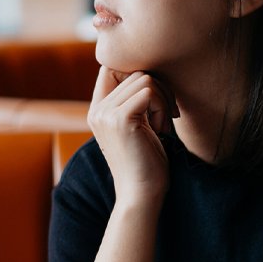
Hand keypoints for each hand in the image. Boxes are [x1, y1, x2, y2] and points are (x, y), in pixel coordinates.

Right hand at [88, 67, 178, 202]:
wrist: (141, 194)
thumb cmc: (146, 163)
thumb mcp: (137, 126)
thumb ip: (134, 101)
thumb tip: (151, 71)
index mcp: (97, 110)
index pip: (112, 67)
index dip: (137, 74)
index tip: (155, 100)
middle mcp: (97, 109)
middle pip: (134, 71)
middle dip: (159, 89)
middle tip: (166, 116)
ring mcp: (106, 113)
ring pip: (144, 79)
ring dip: (163, 99)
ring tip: (162, 125)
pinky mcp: (120, 119)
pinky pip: (149, 91)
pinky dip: (163, 107)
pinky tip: (162, 129)